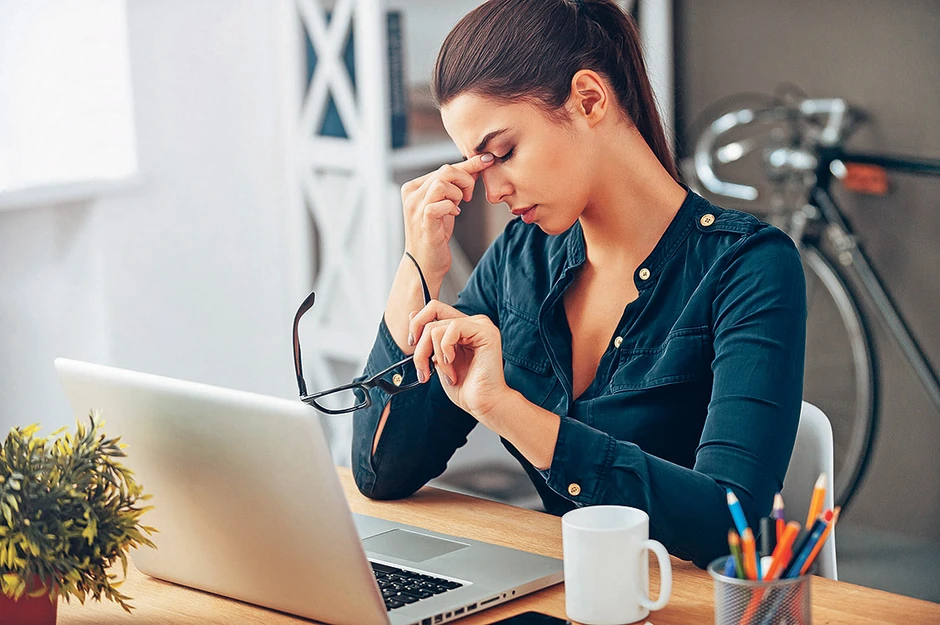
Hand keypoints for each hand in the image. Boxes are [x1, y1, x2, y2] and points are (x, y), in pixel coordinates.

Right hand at [401, 153, 494, 280]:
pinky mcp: (424, 220)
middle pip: (445, 171)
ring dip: (458, 194)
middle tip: (468, 196)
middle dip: (465, 180)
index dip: (468, 165)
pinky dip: (452, 207)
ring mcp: (415, 207)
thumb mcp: (446, 204)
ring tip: (458, 206)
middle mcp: (411, 195)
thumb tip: (477, 166)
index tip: (487, 160)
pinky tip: (454, 215)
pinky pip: (442, 203)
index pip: (444, 167)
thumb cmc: (435, 234)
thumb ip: (455, 185)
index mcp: (413, 187)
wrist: (424, 264)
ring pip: (442, 183)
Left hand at [410, 300, 508, 423]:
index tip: (413, 345)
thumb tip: (412, 315)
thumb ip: (428, 338)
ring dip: (434, 356)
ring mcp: (480, 325)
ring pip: (436, 327)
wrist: (483, 404)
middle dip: (420, 346)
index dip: (417, 325)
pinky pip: (452, 328)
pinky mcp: (486, 332)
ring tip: (446, 373)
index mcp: (462, 327)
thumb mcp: (437, 360)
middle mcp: (472, 322)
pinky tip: (453, 364)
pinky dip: (445, 351)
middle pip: (431, 315)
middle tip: (423, 368)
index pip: (433, 309)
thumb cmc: (465, 387)